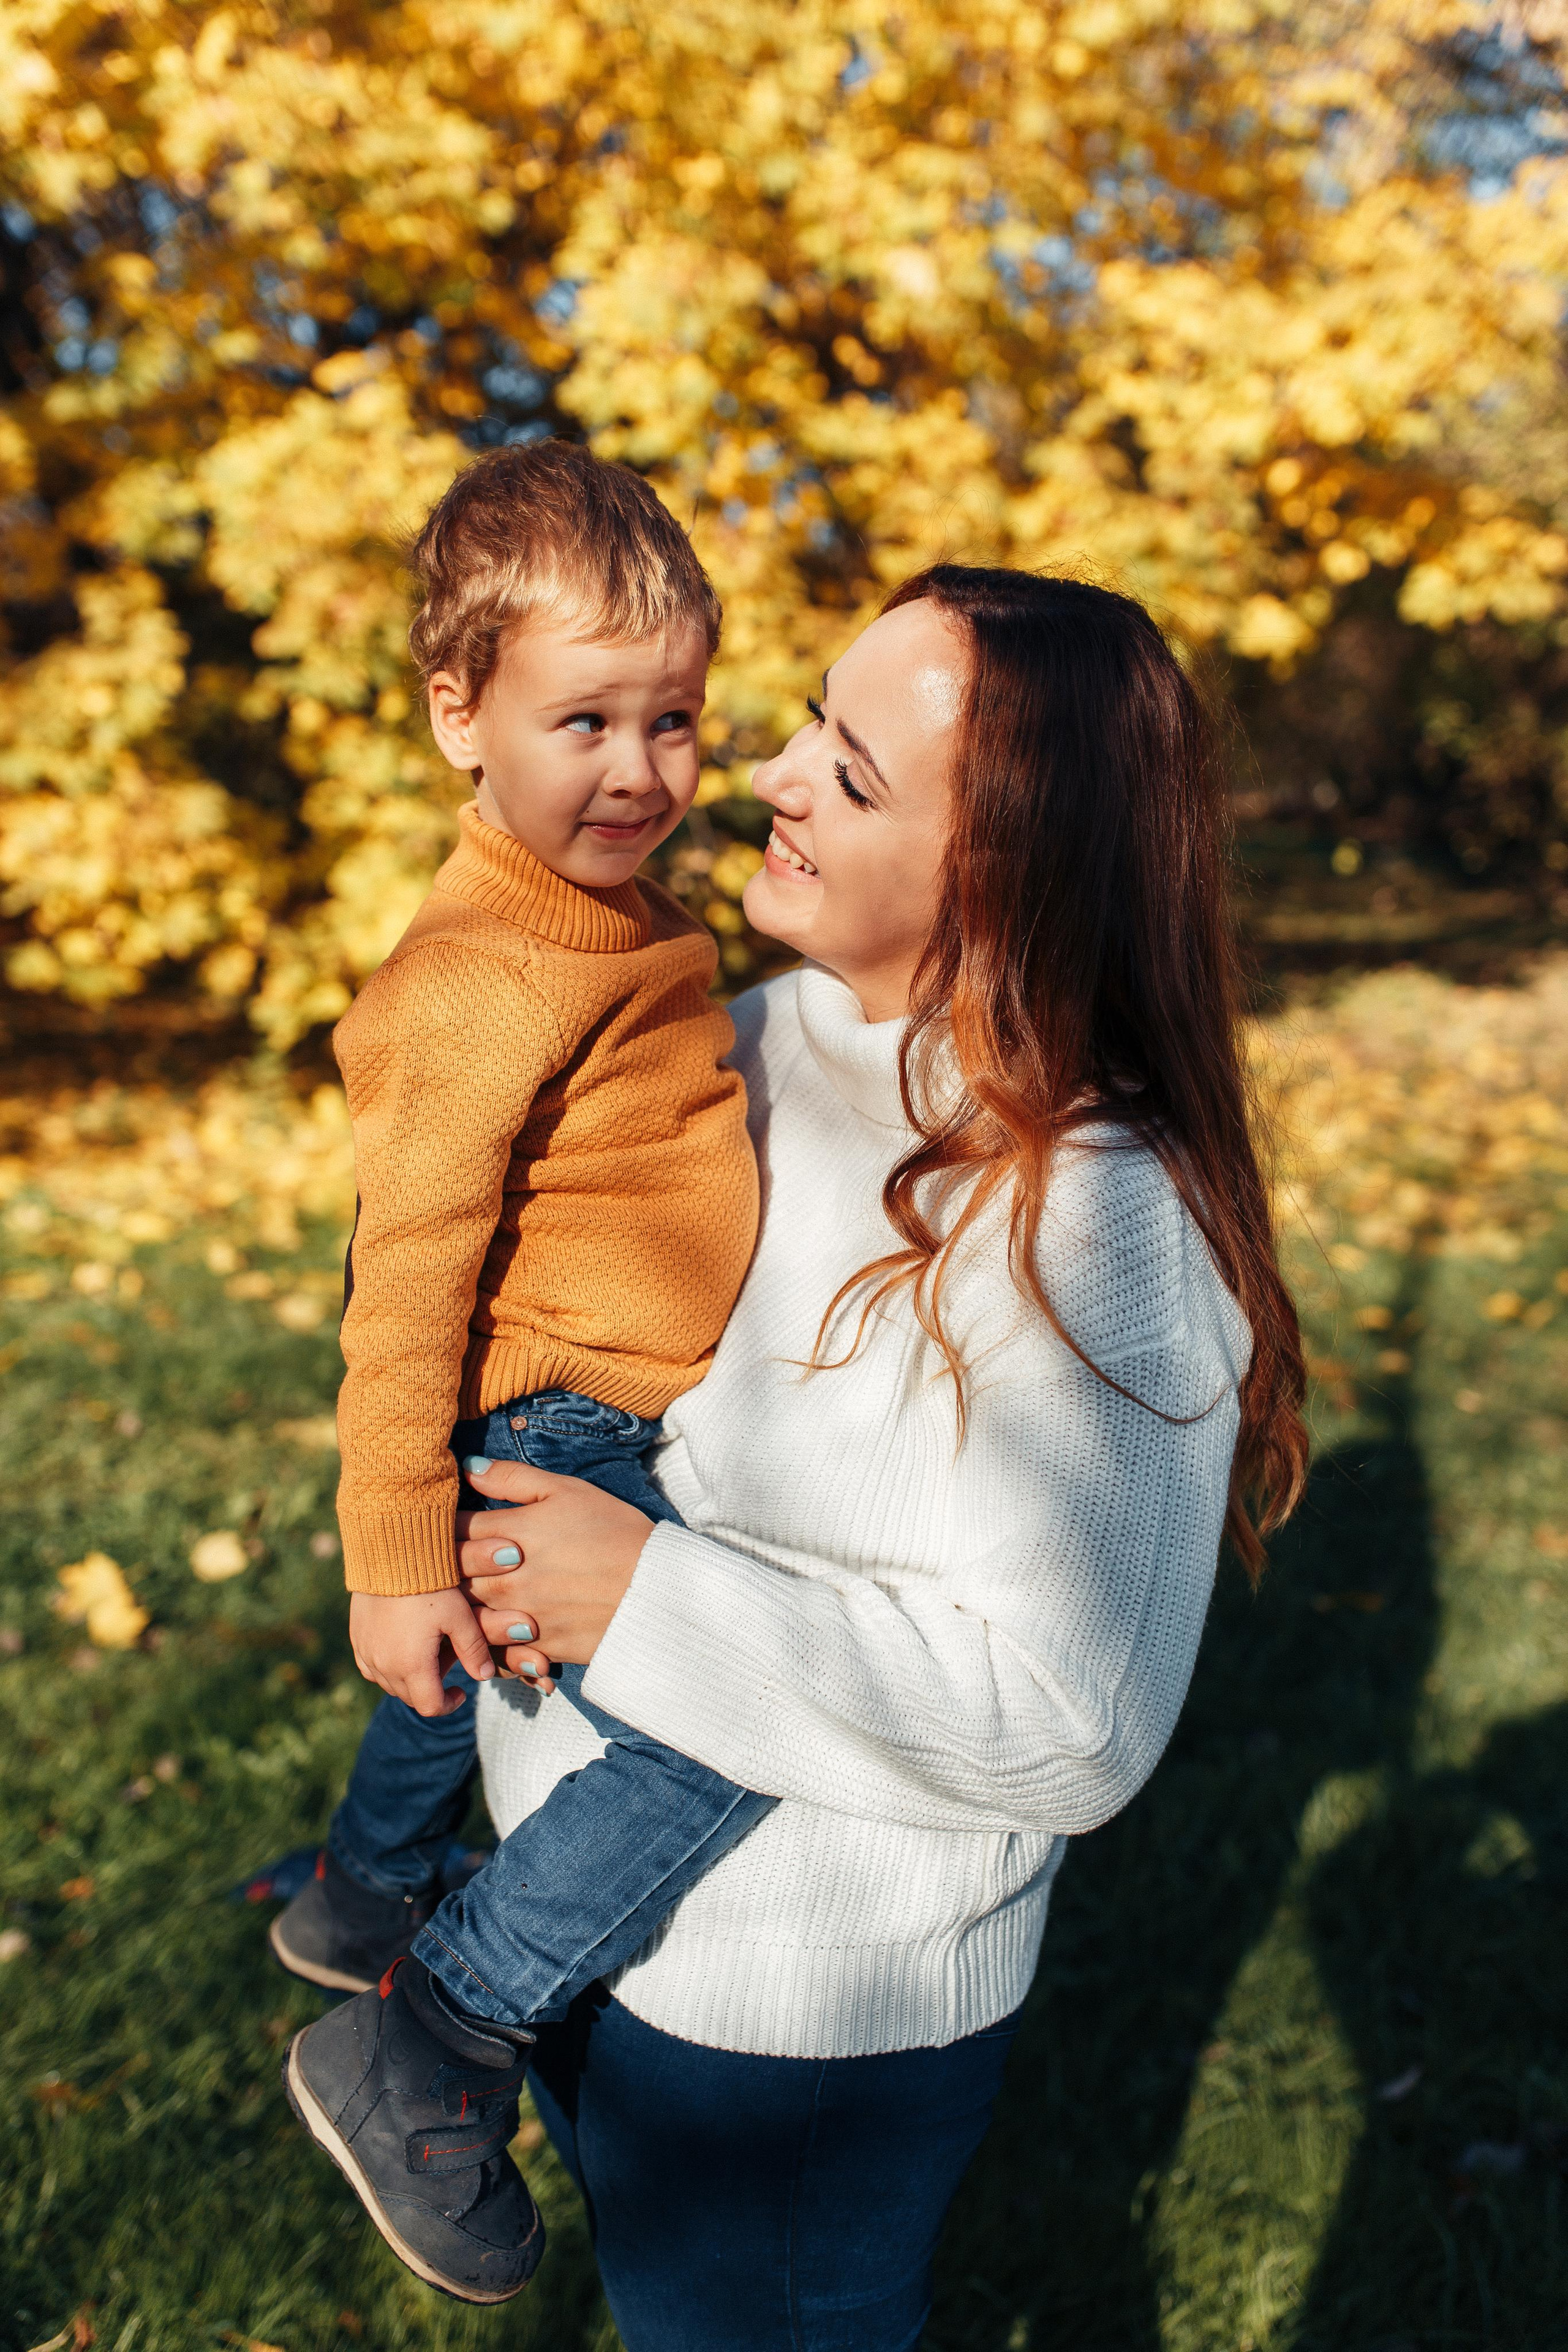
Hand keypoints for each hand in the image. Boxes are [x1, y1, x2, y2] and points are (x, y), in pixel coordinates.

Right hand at [348, 1586, 496, 1717]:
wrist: (390, 1554)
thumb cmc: (430, 1585)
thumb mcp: (460, 1617)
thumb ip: (474, 1650)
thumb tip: (484, 1676)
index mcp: (412, 1666)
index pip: (430, 1706)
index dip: (449, 1705)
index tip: (462, 1692)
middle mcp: (384, 1666)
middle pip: (410, 1698)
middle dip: (431, 1691)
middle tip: (447, 1668)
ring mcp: (366, 1653)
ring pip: (389, 1684)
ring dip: (409, 1681)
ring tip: (427, 1658)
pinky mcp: (356, 1639)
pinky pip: (371, 1667)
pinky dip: (388, 1668)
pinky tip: (401, 1650)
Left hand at [456, 1457, 654, 1691]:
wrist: (656, 1589)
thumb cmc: (615, 1531)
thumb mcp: (568, 1491)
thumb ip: (513, 1479)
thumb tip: (469, 1467)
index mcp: (508, 1534)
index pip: (451, 1528)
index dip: (440, 1525)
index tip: (439, 1525)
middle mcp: (504, 1579)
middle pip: (448, 1576)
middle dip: (440, 1570)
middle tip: (438, 1565)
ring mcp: (517, 1617)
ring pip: (463, 1617)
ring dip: (458, 1610)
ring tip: (458, 1603)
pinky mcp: (533, 1648)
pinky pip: (493, 1652)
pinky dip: (487, 1646)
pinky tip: (491, 1635)